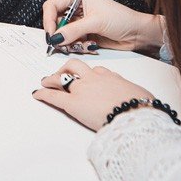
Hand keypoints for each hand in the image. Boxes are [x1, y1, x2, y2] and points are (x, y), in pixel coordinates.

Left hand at [32, 59, 154, 131]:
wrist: (135, 114)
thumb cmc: (143, 107)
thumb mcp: (142, 96)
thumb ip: (136, 95)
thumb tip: (141, 100)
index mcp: (111, 77)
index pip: (98, 71)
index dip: (90, 74)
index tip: (88, 76)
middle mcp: (95, 79)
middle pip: (77, 67)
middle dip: (67, 68)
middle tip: (61, 73)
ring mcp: (82, 89)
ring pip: (63, 77)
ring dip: (52, 78)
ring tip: (45, 81)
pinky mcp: (73, 103)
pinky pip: (55, 96)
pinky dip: (44, 94)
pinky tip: (37, 94)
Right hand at [43, 0, 163, 53]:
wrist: (137, 33)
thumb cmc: (121, 19)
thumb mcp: (95, 22)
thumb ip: (73, 30)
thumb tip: (55, 38)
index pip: (52, 6)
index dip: (49, 20)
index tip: (51, 35)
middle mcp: (76, 7)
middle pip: (55, 22)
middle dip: (59, 35)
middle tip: (64, 44)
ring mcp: (79, 21)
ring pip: (62, 34)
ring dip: (70, 43)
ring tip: (82, 44)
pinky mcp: (84, 33)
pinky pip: (71, 42)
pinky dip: (77, 46)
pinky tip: (90, 45)